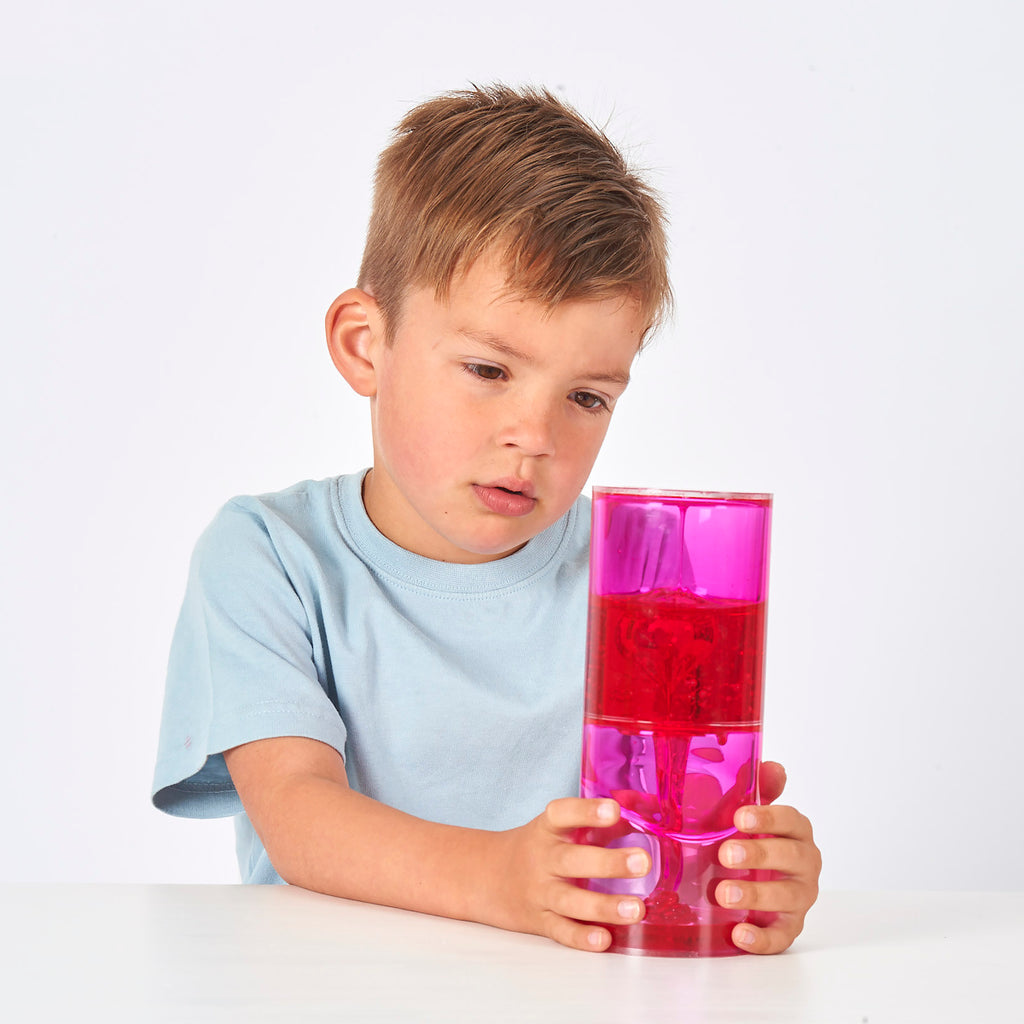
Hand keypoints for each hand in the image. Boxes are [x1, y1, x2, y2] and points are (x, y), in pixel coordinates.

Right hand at [491, 798, 650, 951]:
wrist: (486, 876)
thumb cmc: (536, 848)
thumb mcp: (556, 827)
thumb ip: (595, 819)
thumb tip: (643, 809)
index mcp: (547, 830)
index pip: (562, 814)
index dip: (587, 811)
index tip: (614, 810)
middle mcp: (542, 859)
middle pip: (571, 860)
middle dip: (608, 862)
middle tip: (642, 861)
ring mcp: (539, 892)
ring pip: (570, 901)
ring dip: (603, 905)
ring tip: (636, 909)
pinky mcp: (540, 921)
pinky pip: (560, 931)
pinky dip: (581, 937)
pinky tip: (604, 939)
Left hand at [714, 761, 820, 953]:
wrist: (750, 878)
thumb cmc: (750, 838)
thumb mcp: (748, 812)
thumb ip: (757, 787)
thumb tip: (771, 765)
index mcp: (796, 832)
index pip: (792, 820)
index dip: (769, 818)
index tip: (740, 817)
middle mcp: (804, 863)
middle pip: (793, 858)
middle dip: (760, 855)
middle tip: (726, 854)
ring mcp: (799, 897)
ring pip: (788, 898)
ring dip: (757, 894)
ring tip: (723, 893)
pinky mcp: (788, 926)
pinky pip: (782, 937)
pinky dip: (762, 939)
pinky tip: (739, 933)